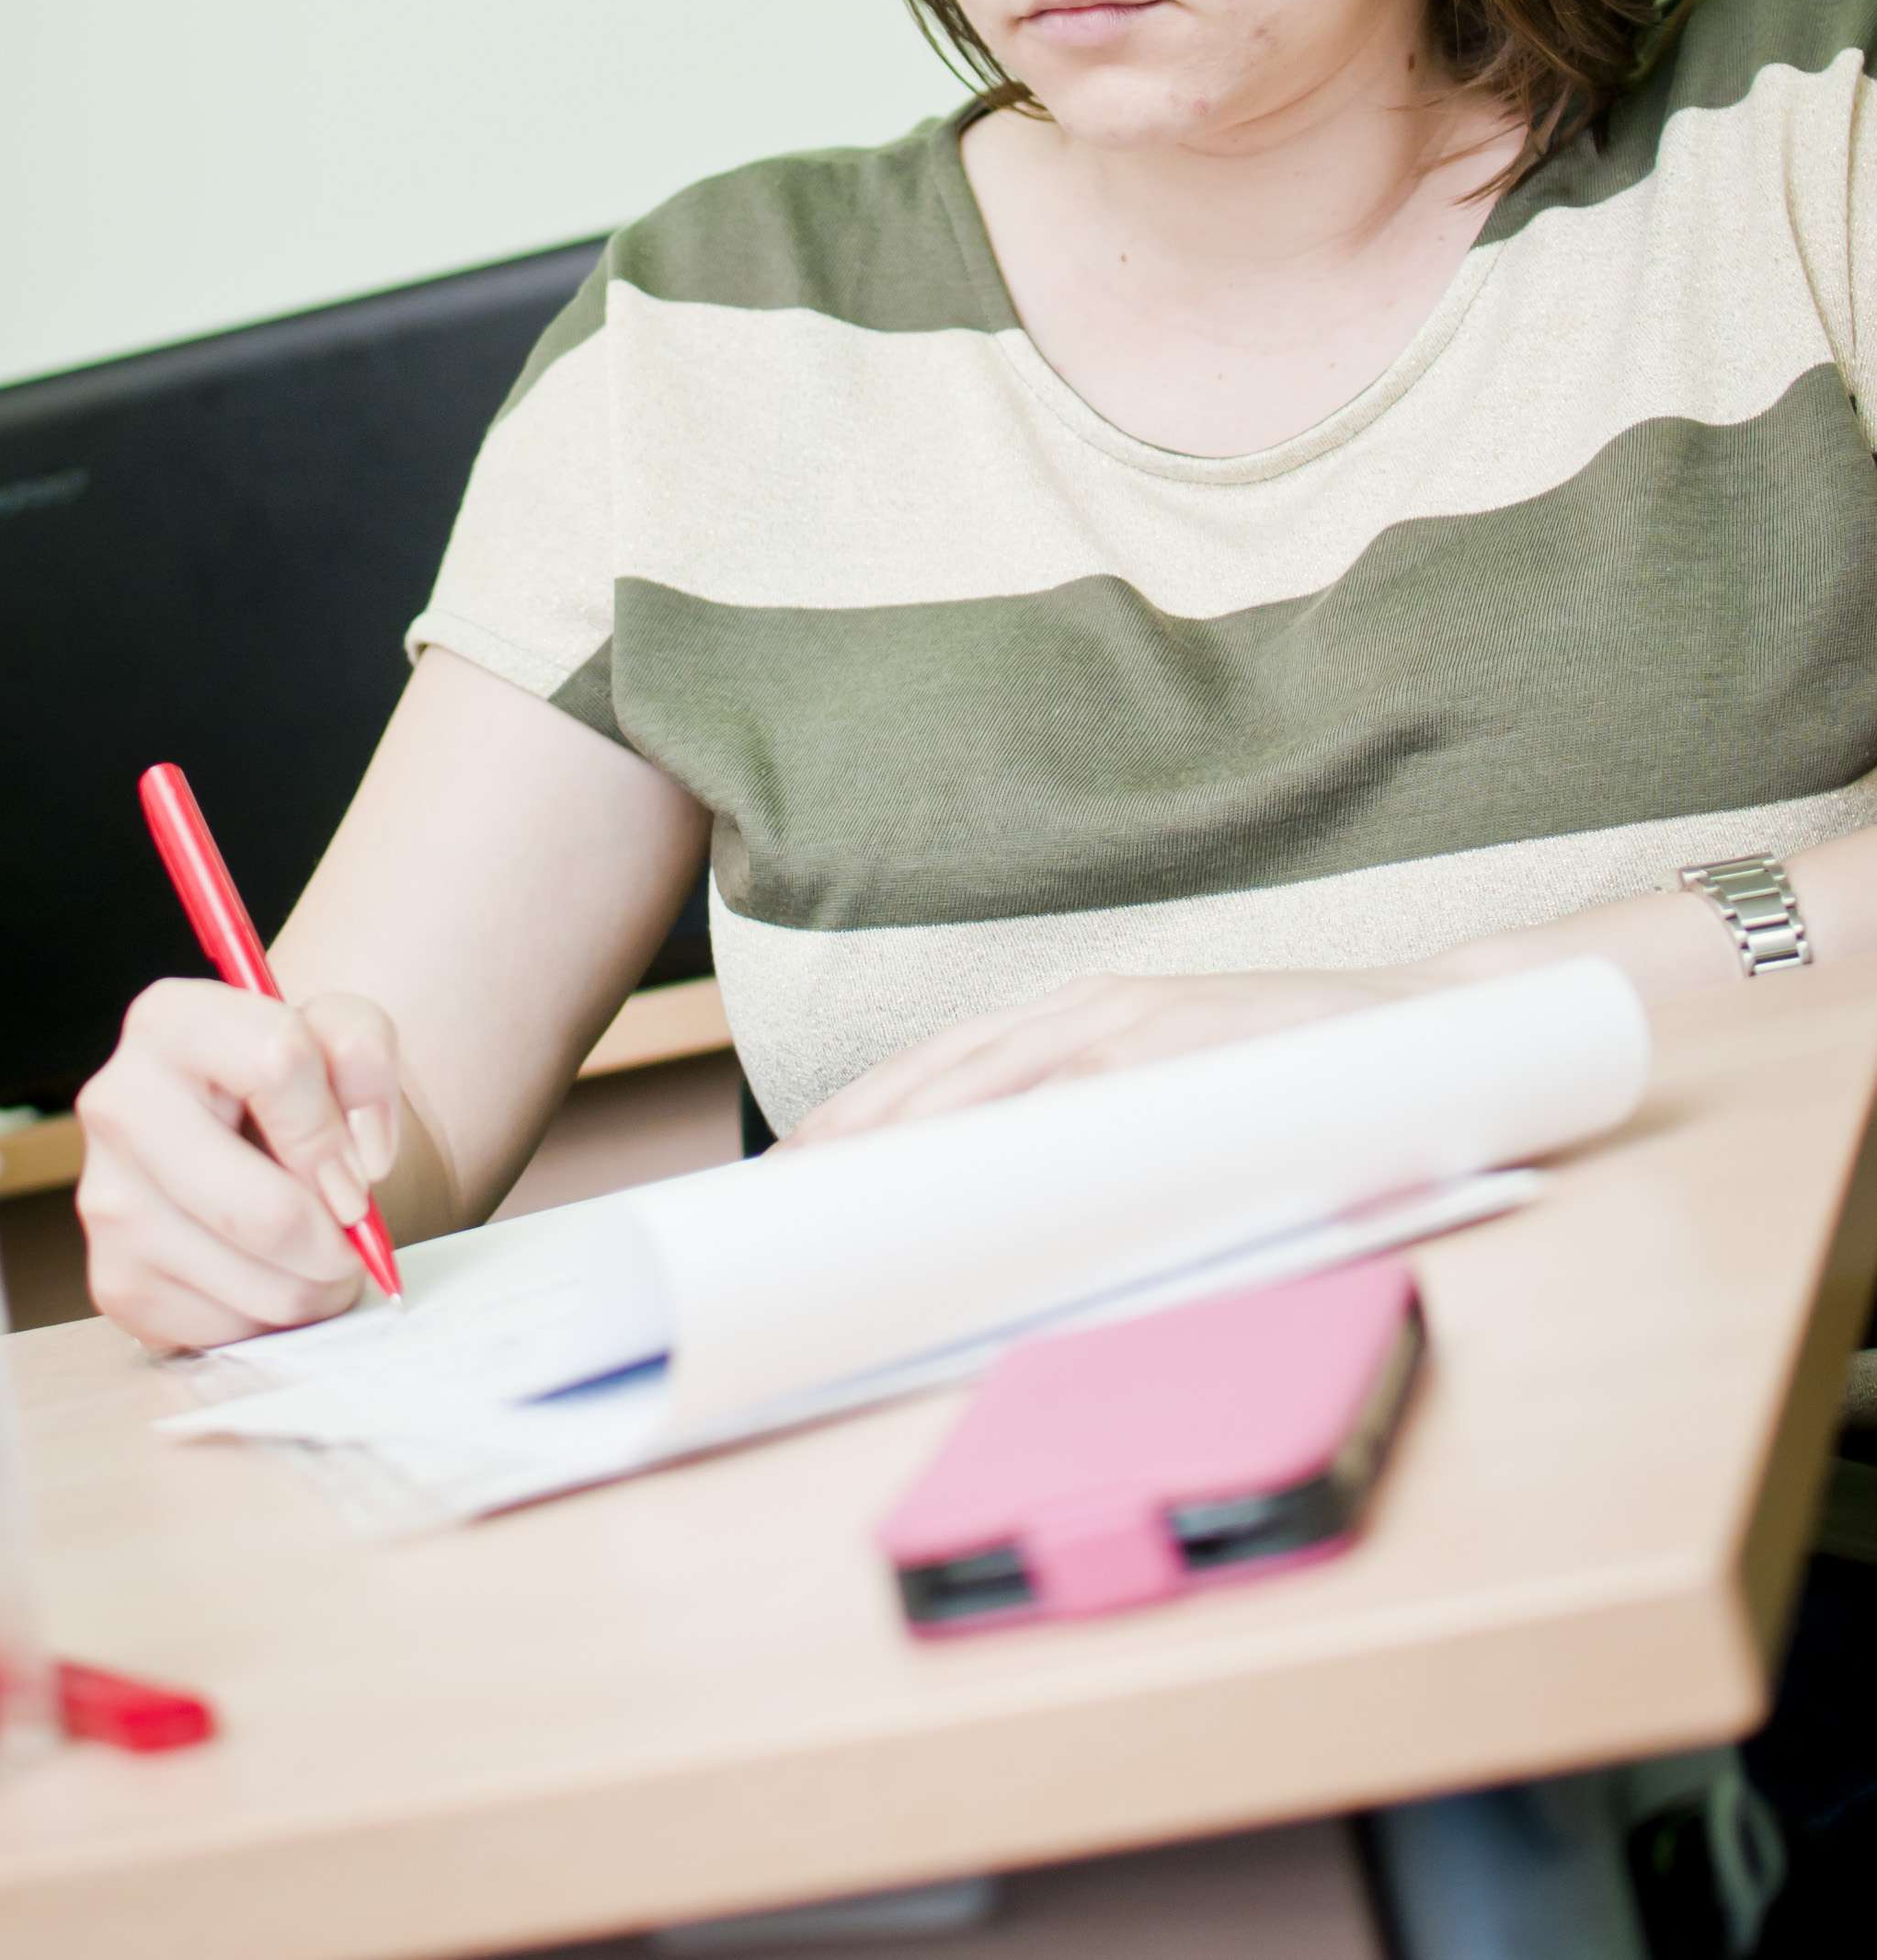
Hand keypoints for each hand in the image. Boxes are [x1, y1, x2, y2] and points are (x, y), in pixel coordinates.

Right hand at [75, 979, 401, 1351]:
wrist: (254, 1145)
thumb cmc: (300, 1088)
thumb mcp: (341, 1035)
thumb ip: (364, 1053)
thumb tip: (359, 1160)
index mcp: (169, 1019)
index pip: (279, 1063)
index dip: (336, 1126)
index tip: (357, 1163)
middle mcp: (117, 1104)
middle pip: (267, 1212)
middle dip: (336, 1237)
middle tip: (351, 1230)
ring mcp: (105, 1200)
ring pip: (261, 1283)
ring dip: (317, 1285)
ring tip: (318, 1251)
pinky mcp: (114, 1283)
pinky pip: (228, 1330)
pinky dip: (271, 1317)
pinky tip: (268, 1274)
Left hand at [786, 969, 1416, 1146]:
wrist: (1417, 1021)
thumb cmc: (1293, 1069)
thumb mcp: (1181, 1089)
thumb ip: (1106, 1123)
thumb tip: (1025, 1198)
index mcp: (1084, 1013)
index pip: (949, 1061)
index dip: (870, 1107)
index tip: (803, 1157)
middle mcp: (1092, 1007)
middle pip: (945, 1068)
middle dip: (858, 1128)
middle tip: (787, 1185)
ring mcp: (1132, 1022)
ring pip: (990, 1076)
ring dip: (908, 1132)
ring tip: (839, 1183)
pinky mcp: (1175, 1045)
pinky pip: (1074, 1094)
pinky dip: (1012, 1131)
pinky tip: (960, 1169)